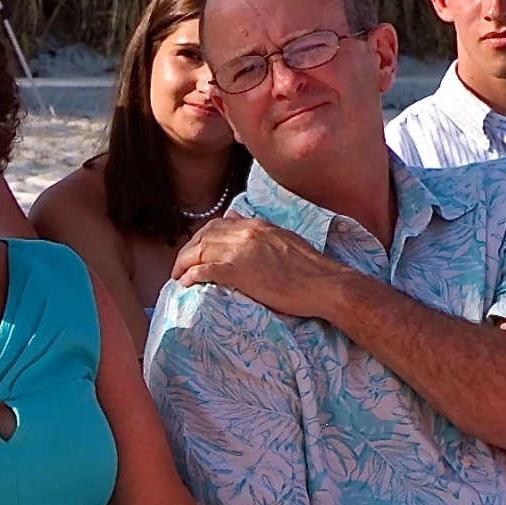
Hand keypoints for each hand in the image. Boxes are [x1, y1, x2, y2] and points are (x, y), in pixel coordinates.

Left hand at [172, 214, 347, 319]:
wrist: (326, 285)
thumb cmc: (310, 268)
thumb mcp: (283, 239)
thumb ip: (258, 231)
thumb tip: (234, 218)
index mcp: (256, 225)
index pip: (216, 225)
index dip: (199, 238)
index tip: (194, 251)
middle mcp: (245, 234)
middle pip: (202, 238)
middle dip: (187, 252)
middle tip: (181, 266)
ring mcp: (241, 252)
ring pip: (199, 252)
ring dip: (183, 264)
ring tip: (178, 276)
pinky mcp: (239, 273)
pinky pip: (205, 271)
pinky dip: (191, 276)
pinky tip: (185, 283)